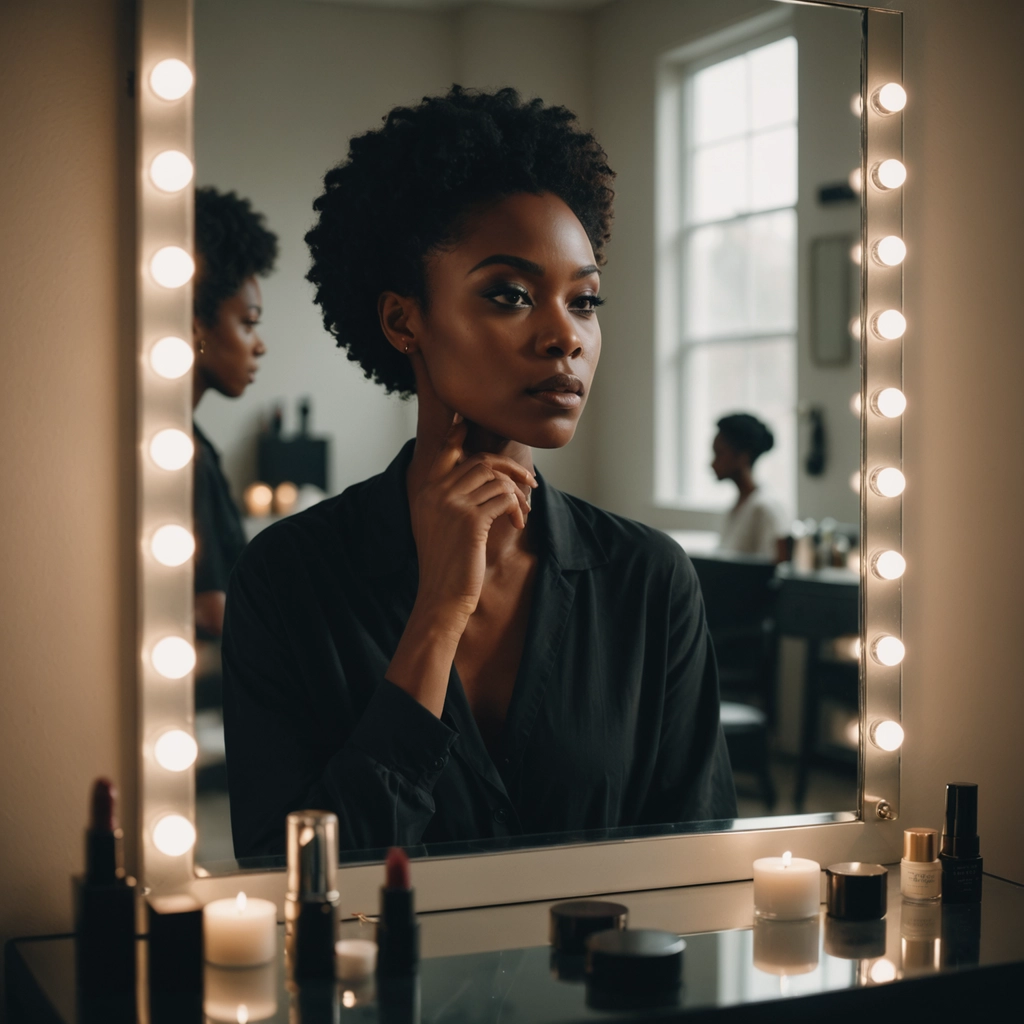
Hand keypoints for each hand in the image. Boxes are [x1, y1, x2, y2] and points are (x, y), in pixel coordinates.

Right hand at [408, 413, 536, 629]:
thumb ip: (450, 499)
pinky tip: (517, 523)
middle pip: (481, 462)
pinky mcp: (470, 520)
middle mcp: (435, 493)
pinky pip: (503, 497)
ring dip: (517, 494)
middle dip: (510, 470)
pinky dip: (516, 507)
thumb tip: (484, 479)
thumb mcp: (438, 526)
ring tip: (523, 512)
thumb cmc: (445, 566)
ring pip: (496, 479)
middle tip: (529, 484)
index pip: (444, 451)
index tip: (467, 423)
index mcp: (425, 492)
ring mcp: (451, 505)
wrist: (441, 597)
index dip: (458, 435)